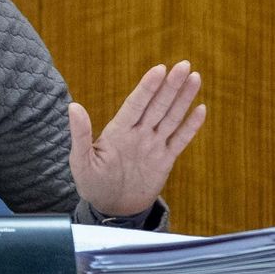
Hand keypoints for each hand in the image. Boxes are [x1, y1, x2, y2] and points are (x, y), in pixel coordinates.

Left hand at [67, 61, 207, 216]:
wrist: (112, 208)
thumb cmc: (93, 183)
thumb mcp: (81, 161)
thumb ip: (80, 134)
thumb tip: (73, 106)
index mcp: (119, 130)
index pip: (136, 104)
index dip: (147, 87)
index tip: (159, 69)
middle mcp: (139, 132)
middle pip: (158, 105)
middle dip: (171, 85)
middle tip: (184, 65)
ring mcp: (153, 145)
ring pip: (172, 117)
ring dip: (184, 98)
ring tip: (195, 77)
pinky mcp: (165, 160)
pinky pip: (180, 140)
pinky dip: (191, 126)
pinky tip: (201, 109)